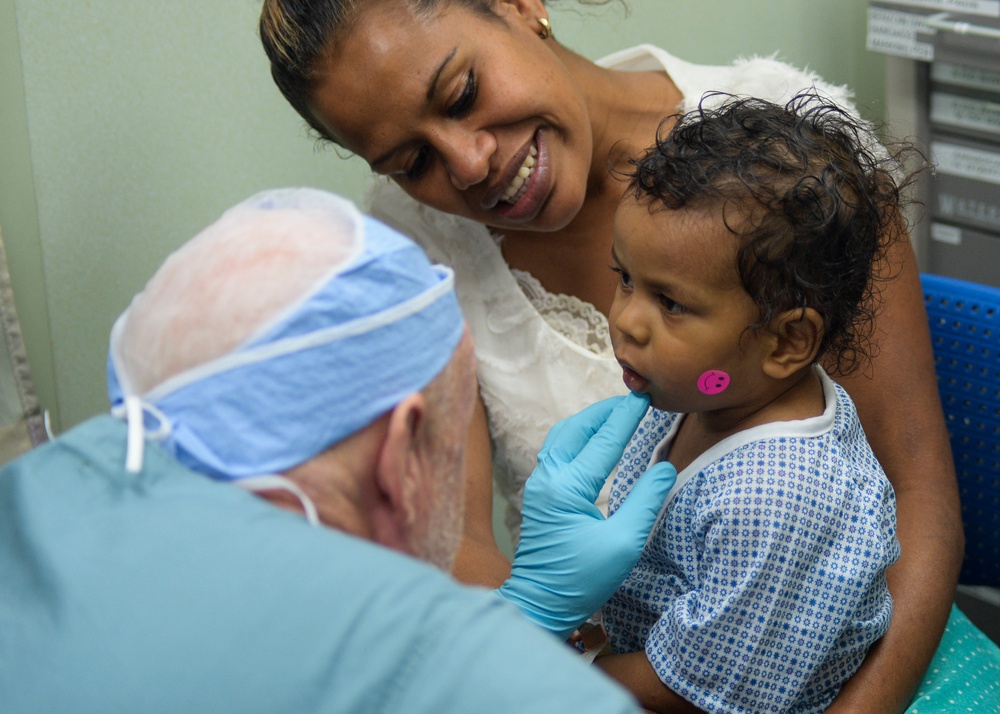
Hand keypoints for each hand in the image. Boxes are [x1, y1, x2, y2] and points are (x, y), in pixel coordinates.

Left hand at [495, 393, 676, 639]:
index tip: (644, 397)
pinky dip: (577, 435)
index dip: (627, 417)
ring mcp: (539, 484)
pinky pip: (556, 450)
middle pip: (577, 428)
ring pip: (563, 435)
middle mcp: (548, 478)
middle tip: (633, 399)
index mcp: (568, 487)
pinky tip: (592, 437)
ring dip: (589, 421)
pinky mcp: (538, 493)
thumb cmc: (582, 579)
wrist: (540, 602)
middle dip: (605, 411)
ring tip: (615, 413)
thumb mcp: (624, 544)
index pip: (604, 441)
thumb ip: (646, 502)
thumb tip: (664, 467)